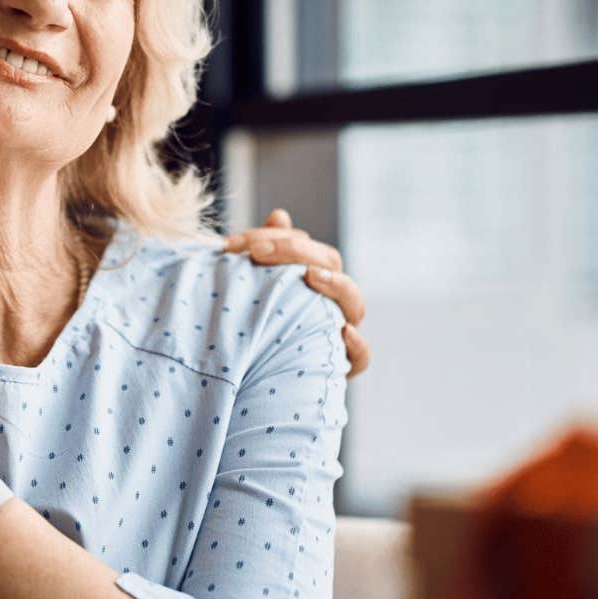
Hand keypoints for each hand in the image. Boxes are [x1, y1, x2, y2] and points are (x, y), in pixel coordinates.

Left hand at [225, 208, 370, 376]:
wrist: (249, 382)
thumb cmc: (252, 327)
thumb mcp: (253, 288)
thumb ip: (266, 251)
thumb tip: (280, 215)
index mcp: (312, 278)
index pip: (306, 247)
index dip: (276, 238)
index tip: (236, 244)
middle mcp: (329, 302)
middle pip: (331, 264)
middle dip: (295, 251)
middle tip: (258, 253)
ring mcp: (338, 332)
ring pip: (354, 304)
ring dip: (335, 285)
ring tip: (310, 275)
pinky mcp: (338, 367)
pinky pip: (361, 357)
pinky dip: (357, 345)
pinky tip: (342, 331)